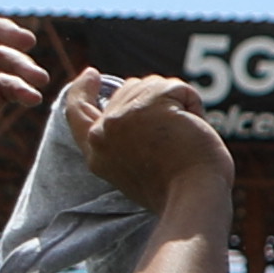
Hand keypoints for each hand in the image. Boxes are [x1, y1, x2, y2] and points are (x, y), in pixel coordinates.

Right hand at [60, 67, 230, 214]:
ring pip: (154, 87)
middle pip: (129, 92)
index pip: (77, 112)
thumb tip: (139, 110)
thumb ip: (125, 141)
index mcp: (96, 152)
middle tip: (176, 141)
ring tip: (185, 141)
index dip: (82, 90)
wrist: (193, 198)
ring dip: (178, 108)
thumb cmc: (177, 192)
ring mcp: (124, 115)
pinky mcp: (150, 103)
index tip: (91, 74)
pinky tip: (196, 129)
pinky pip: (178, 88)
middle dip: (157, 105)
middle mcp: (103, 132)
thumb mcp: (134, 170)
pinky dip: (194, 105)